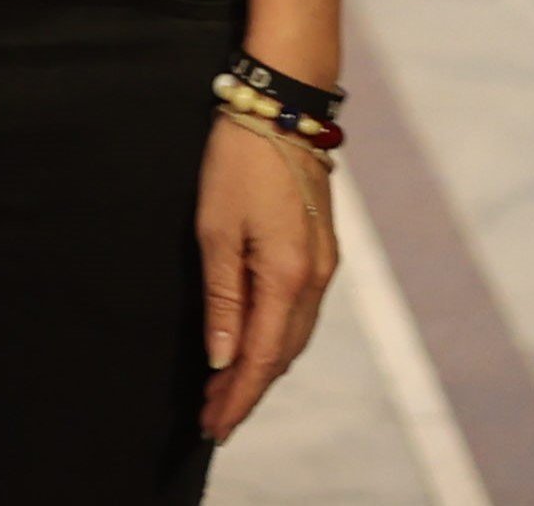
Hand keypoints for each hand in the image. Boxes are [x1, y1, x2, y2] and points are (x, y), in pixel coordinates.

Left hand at [195, 120, 340, 443]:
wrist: (283, 107)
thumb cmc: (241, 160)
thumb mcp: (216, 228)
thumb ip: (223, 298)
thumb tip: (222, 357)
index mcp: (287, 277)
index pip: (259, 357)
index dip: (237, 397)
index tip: (212, 425)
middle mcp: (315, 279)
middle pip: (280, 354)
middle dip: (246, 390)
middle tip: (211, 418)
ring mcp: (323, 265)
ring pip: (293, 337)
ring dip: (260, 367)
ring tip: (225, 391)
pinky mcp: (320, 251)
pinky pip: (299, 313)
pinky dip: (275, 339)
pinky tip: (252, 345)